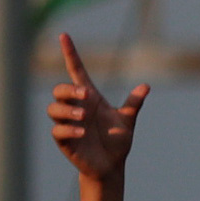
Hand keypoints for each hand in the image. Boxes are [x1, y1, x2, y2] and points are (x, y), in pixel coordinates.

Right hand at [48, 36, 143, 186]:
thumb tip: (146, 86)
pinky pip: (58, 130)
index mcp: (90, 99)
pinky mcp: (64, 139)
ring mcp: (68, 123)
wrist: (111, 165)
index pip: (77, 71)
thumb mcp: (127, 119)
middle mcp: (76, 108)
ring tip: (84, 116)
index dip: (71, 54)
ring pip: (53, 108)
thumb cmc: (116, 140)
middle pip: (60, 90)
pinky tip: (81, 132)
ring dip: (67, 110)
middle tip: (85, 95)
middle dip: (68, 90)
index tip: (65, 36)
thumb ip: (134, 103)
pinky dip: (68, 129)